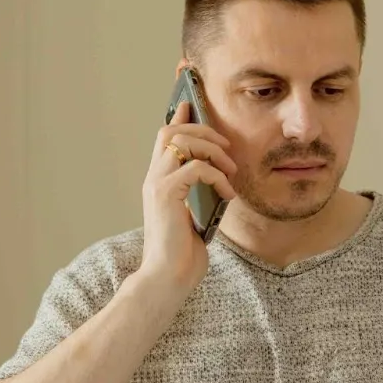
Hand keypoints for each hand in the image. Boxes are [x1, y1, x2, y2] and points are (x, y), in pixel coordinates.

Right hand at [137, 100, 238, 291]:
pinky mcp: (165, 195)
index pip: (164, 137)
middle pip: (171, 130)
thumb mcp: (195, 216)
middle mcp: (153, 178)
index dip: (179, 116)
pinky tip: (228, 194)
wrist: (168, 279)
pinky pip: (196, 168)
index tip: (192, 103)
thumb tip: (221, 178)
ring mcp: (156, 185)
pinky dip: (217, 176)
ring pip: (180, 141)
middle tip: (226, 146)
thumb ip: (200, 194)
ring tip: (230, 169)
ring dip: (212, 150)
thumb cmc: (182, 254)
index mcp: (158, 181)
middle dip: (203, 130)